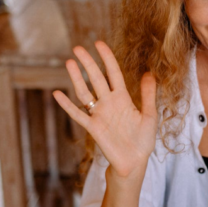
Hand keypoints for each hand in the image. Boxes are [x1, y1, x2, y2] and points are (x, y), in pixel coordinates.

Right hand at [53, 41, 157, 179]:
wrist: (134, 162)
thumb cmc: (143, 140)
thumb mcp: (150, 116)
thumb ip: (148, 95)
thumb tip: (149, 73)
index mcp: (123, 98)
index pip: (113, 73)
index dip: (107, 58)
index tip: (99, 43)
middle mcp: (109, 103)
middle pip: (96, 79)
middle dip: (88, 63)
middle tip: (77, 48)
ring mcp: (99, 114)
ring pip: (85, 92)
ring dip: (77, 78)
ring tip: (68, 63)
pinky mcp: (93, 128)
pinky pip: (78, 114)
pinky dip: (67, 105)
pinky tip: (57, 94)